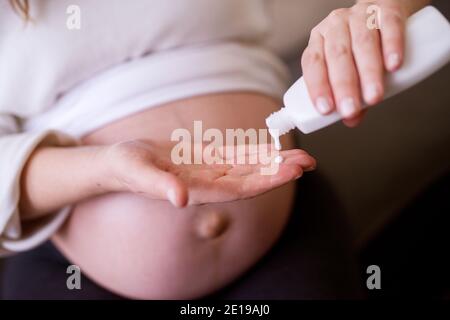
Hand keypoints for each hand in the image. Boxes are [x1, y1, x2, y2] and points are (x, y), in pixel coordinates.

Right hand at [102, 139, 315, 206]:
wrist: (121, 163)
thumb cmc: (125, 168)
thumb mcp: (138, 172)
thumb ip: (159, 185)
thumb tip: (181, 200)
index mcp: (197, 190)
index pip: (238, 189)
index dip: (265, 181)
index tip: (289, 173)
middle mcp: (209, 183)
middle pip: (251, 178)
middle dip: (279, 171)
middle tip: (308, 162)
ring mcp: (209, 171)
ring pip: (248, 167)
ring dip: (274, 162)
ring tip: (301, 156)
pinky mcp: (207, 159)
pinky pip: (236, 155)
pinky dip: (256, 151)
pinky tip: (274, 147)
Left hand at [301, 0, 429, 126]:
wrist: (384, 10)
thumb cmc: (363, 45)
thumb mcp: (351, 68)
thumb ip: (351, 94)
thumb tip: (351, 120)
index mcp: (320, 41)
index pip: (312, 64)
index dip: (317, 87)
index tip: (326, 110)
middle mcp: (335, 26)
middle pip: (337, 56)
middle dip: (343, 86)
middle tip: (351, 110)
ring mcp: (360, 15)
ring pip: (362, 43)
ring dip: (368, 72)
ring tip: (374, 97)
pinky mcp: (386, 8)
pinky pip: (388, 25)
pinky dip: (392, 46)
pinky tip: (394, 65)